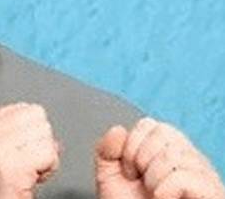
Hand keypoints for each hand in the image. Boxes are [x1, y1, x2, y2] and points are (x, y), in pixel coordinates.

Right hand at [0, 103, 59, 198]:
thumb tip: (46, 128)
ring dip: (46, 157)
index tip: (20, 154)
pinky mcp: (10, 167)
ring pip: (45, 134)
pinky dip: (48, 169)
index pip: (24, 108)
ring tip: (28, 173)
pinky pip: (48, 154)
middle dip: (40, 142)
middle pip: (37, 117)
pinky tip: (32, 180)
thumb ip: (17, 134)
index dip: (31, 132)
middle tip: (27, 165)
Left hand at [96, 118, 224, 198]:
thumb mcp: (110, 176)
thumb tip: (118, 130)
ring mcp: (203, 174)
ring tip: (154, 194)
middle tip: (142, 183)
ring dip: (152, 178)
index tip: (131, 171)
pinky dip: (165, 189)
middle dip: (140, 160)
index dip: (131, 146)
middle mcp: (189, 157)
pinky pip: (184, 176)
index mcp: (168, 149)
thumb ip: (106, 149)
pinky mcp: (211, 191)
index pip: (150, 125)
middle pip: (164, 133)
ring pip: (173, 154)